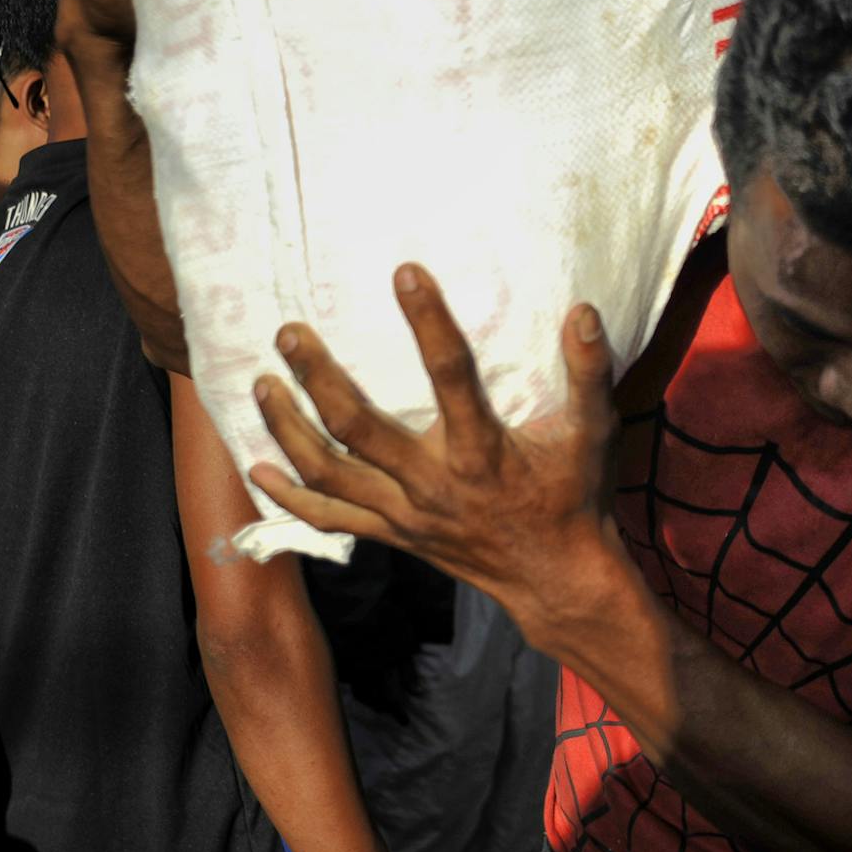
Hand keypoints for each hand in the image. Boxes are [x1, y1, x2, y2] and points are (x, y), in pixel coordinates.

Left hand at [248, 265, 625, 646]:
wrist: (556, 578)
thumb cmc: (574, 496)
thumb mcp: (594, 434)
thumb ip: (590, 374)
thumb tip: (582, 311)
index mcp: (482, 452)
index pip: (450, 375)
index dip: (428, 321)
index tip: (404, 272)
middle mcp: (434, 483)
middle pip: (358, 427)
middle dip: (318, 378)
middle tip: (289, 333)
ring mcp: (407, 514)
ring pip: (330, 473)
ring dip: (289, 429)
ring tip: (262, 384)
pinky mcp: (395, 535)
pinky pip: (331, 519)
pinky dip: (290, 496)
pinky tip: (257, 467)